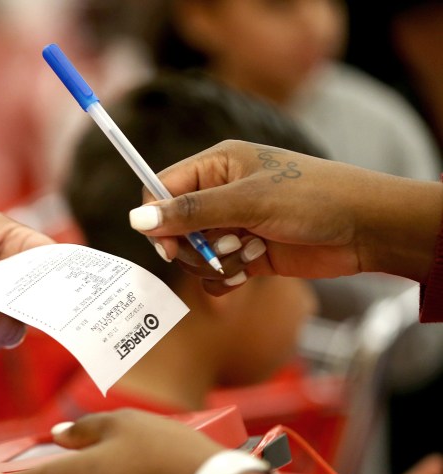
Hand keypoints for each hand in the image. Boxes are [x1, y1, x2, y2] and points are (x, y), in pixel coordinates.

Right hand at [128, 140, 442, 295]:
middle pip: (174, 226)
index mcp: (218, 164)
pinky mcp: (247, 253)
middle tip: (219, 252)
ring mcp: (234, 224)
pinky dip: (225, 279)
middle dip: (191, 246)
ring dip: (214, 263)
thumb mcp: (248, 201)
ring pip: (194, 253)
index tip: (169, 246)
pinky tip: (249, 272)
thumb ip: (190, 212)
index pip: (162, 188)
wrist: (366, 230)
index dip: (158, 218)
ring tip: (247, 255)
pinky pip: (214, 273)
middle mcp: (221, 192)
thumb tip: (136, 219)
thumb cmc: (313, 199)